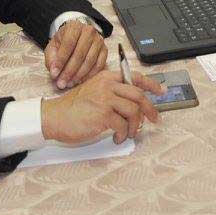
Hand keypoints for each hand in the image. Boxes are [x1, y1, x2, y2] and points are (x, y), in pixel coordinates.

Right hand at [41, 69, 165, 143]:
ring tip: (128, 133)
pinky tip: (116, 137)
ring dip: (135, 126)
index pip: (135, 76)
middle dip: (150, 109)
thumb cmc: (73, 108)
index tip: (161, 91)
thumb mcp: (94, 92)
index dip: (151, 84)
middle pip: (138, 95)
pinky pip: (123, 125)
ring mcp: (105, 99)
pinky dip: (123, 134)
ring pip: (134, 111)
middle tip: (153, 120)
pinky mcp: (103, 114)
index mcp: (106, 77)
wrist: (54, 117)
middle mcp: (107, 85)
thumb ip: (112, 93)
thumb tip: (135, 106)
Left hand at [44, 19, 106, 89]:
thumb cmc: (64, 42)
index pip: (68, 44)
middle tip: (62, 83)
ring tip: (70, 83)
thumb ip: (51, 58)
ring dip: (79, 75)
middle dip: (69, 71)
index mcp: (74, 26)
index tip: (54, 74)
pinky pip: (99, 65)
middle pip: (80, 54)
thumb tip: (54, 73)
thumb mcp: (53, 47)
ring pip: (90, 60)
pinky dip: (90, 75)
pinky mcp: (105, 50)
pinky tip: (81, 81)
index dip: (61, 60)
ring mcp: (99, 40)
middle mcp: (89, 31)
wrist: (77, 36)